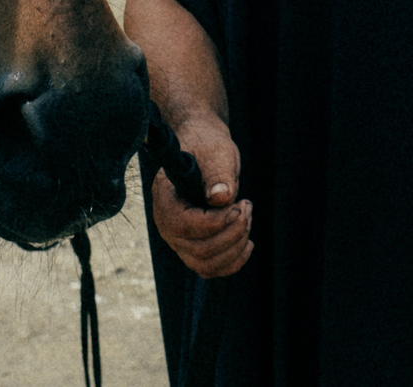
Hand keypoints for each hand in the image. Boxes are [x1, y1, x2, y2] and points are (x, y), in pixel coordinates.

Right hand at [150, 113, 252, 277]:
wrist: (203, 146)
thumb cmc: (207, 145)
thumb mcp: (215, 151)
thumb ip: (217, 173)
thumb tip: (220, 197)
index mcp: (165, 198)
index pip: (184, 225)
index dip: (216, 222)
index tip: (239, 205)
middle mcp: (167, 223)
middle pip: (197, 250)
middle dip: (231, 234)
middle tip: (247, 205)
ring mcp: (178, 238)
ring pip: (204, 264)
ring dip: (234, 247)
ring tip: (247, 216)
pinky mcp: (192, 245)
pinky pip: (209, 268)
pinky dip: (231, 262)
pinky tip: (247, 243)